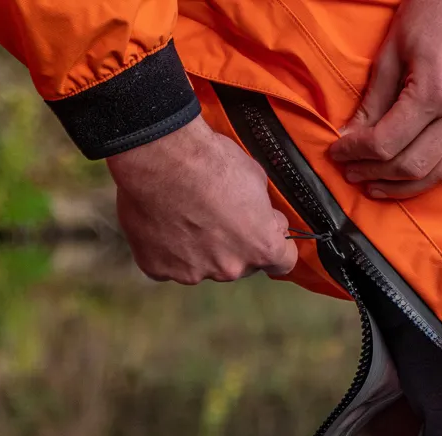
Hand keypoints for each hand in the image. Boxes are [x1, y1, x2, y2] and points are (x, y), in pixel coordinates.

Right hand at [107, 117, 296, 284]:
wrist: (159, 155)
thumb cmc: (211, 161)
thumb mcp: (256, 179)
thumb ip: (264, 212)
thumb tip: (267, 221)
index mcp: (261, 247)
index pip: (282, 263)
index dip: (273, 246)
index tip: (264, 234)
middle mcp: (230, 268)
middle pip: (239, 265)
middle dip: (232, 246)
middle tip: (214, 216)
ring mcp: (193, 273)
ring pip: (202, 266)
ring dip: (198, 249)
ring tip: (183, 215)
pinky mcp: (158, 269)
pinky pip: (168, 264)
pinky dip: (167, 249)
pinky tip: (162, 223)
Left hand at [329, 0, 441, 198]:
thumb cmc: (433, 12)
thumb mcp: (391, 53)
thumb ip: (372, 103)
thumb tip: (349, 139)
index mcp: (434, 89)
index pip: (385, 143)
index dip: (355, 154)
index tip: (339, 154)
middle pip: (412, 166)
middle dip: (375, 174)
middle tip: (355, 173)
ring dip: (408, 186)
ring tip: (382, 183)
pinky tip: (431, 171)